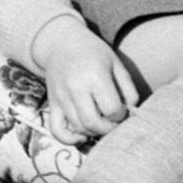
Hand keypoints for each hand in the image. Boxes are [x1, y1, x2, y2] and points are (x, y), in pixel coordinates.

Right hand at [32, 20, 138, 144]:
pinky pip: (56, 130)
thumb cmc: (95, 53)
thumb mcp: (116, 64)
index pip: (112, 109)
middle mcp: (75, 88)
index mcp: (95, 76)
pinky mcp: (52, 103)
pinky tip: (81, 136)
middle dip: (108, 128)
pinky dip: (68, 139)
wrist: (62, 42)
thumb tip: (130, 113)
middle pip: (93, 123)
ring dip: (94, 132)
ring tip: (101, 122)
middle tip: (113, 121)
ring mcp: (61, 97)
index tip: (121, 107)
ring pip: (78, 128)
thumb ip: (128, 89)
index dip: (121, 114)